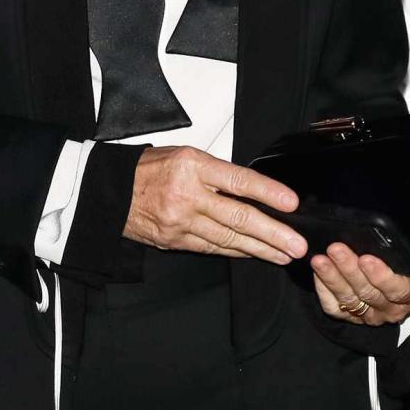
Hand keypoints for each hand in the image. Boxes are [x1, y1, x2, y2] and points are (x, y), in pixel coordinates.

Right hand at [123, 145, 307, 264]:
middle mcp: (187, 194)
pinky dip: (236, 252)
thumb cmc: (149, 168)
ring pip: (229, 239)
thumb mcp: (182, 155)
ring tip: (285, 254)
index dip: (267, 192)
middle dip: (273, 233)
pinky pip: (212, 248)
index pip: (237, 180)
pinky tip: (255, 254)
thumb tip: (252, 191)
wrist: (110, 191)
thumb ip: (215, 173)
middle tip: (298, 244)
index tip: (291, 203)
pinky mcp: (175, 241)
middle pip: (238, 217)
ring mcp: (181, 221)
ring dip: (262, 249)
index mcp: (191, 165)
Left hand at [312, 243, 409, 325]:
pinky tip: (316, 274)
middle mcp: (390, 309)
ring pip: (350, 300)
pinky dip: (324, 291)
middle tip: (335, 250)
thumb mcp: (401, 261)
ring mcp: (370, 315)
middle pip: (369, 293)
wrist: (387, 286)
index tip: (366, 259)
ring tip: (320, 260)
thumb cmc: (397, 268)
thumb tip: (383, 239)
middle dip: (349, 270)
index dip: (382, 277)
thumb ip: (394, 255)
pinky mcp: (351, 318)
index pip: (398, 290)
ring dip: (332, 279)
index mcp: (407, 294)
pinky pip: (335, 308)